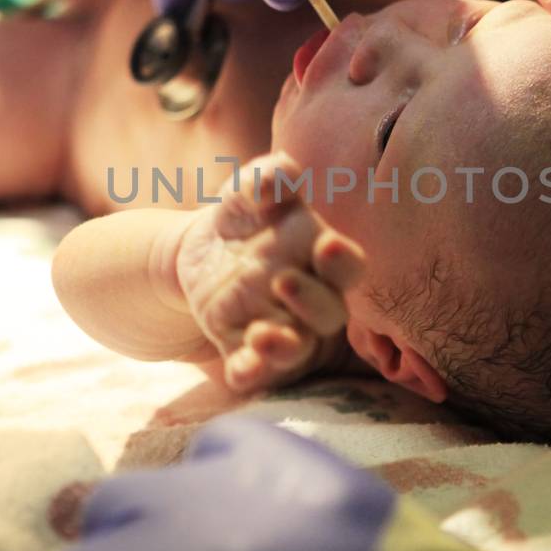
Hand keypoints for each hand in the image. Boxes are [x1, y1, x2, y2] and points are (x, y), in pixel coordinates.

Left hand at [175, 152, 365, 391]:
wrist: (202, 252)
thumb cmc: (245, 217)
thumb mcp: (249, 190)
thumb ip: (268, 177)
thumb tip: (273, 183)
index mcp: (320, 257)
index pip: (348, 265)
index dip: (343, 261)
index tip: (328, 245)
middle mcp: (310, 300)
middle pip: (329, 313)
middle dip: (311, 301)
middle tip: (283, 281)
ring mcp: (280, 329)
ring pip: (297, 349)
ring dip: (285, 347)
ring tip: (262, 336)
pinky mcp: (245, 352)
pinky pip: (255, 371)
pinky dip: (251, 373)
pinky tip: (241, 369)